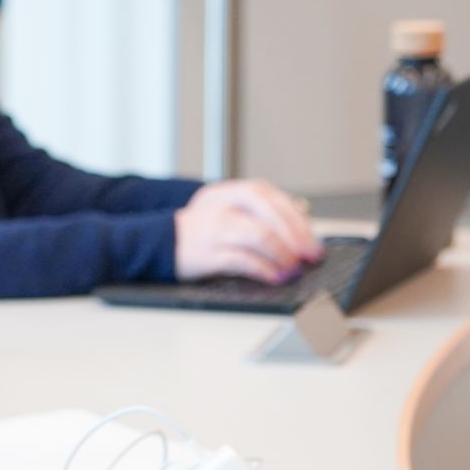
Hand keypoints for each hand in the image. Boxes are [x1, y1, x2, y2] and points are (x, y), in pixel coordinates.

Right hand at [174, 179, 322, 282]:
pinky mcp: (205, 254)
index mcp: (230, 192)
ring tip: (292, 270)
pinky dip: (264, 270)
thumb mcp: (228, 212)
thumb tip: (299, 234)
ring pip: (259, 236)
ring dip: (282, 255)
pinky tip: (274, 277)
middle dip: (295, 237)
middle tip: (309, 257)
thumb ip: (258, 215)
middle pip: (268, 214)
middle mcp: (222, 206)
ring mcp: (213, 229)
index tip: (311, 240)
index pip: (270, 198)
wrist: (158, 243)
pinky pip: (242, 260)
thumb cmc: (200, 232)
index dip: (296, 219)